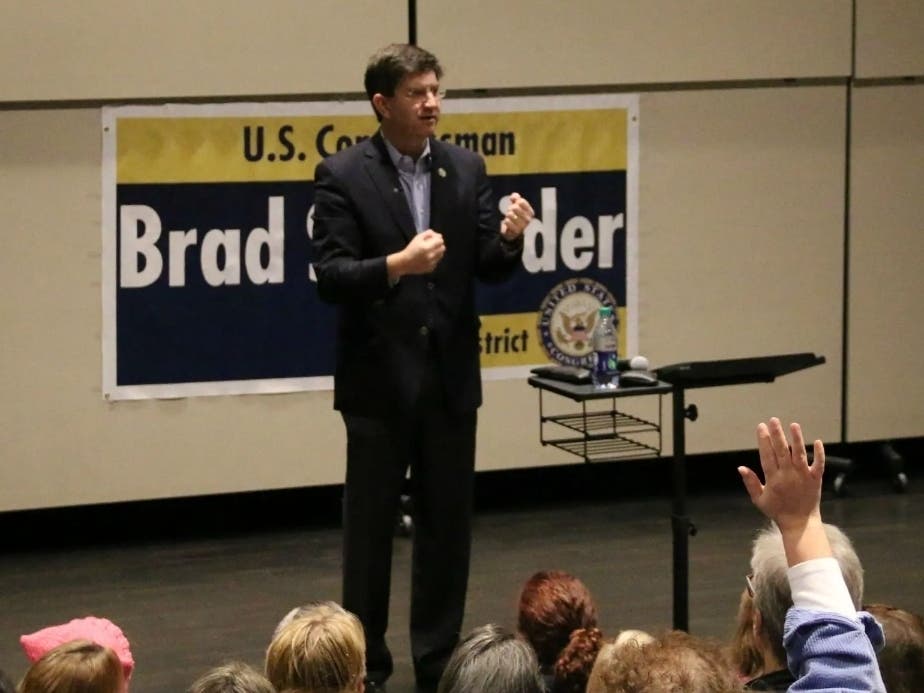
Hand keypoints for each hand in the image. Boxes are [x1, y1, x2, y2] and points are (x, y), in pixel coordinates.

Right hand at [389, 229, 444, 277]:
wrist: (405, 263)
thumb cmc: (411, 249)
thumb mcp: (417, 238)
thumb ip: (428, 234)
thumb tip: (438, 235)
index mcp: (427, 247)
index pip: (440, 241)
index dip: (438, 238)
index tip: (434, 238)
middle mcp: (431, 256)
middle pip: (443, 248)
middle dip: (439, 245)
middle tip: (433, 244)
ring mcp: (431, 263)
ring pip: (441, 255)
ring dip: (438, 252)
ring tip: (430, 251)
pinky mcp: (431, 268)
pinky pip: (437, 261)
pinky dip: (434, 259)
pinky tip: (427, 258)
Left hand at [500, 192, 534, 240]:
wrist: (512, 231)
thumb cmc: (515, 216)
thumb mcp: (516, 206)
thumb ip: (516, 198)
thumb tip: (514, 196)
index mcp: (530, 212)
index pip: (521, 201)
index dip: (515, 201)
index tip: (514, 204)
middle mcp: (528, 219)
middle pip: (515, 207)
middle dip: (510, 209)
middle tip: (510, 212)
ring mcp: (523, 226)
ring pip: (510, 214)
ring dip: (507, 215)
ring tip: (509, 218)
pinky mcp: (516, 231)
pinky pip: (507, 221)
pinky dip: (506, 221)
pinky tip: (508, 223)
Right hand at [738, 418, 824, 532]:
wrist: (799, 523)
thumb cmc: (777, 511)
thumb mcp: (759, 500)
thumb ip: (751, 483)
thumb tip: (740, 467)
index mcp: (773, 479)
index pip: (767, 455)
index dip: (763, 441)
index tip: (760, 427)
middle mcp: (788, 475)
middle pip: (782, 451)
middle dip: (777, 435)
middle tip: (773, 420)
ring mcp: (803, 477)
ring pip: (800, 454)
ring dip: (797, 439)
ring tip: (793, 425)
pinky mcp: (816, 480)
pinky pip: (819, 465)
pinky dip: (819, 454)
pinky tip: (818, 442)